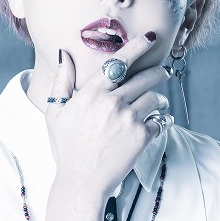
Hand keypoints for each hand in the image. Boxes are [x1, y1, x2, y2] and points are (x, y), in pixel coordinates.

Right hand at [46, 33, 170, 200]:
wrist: (81, 182)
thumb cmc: (66, 149)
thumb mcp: (55, 114)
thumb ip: (62, 82)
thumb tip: (65, 54)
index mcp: (91, 94)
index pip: (118, 62)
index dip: (136, 47)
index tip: (149, 38)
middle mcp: (112, 102)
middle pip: (144, 78)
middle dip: (158, 73)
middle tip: (164, 73)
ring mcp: (128, 119)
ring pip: (155, 98)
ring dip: (160, 99)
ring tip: (159, 103)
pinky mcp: (141, 137)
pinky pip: (160, 122)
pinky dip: (163, 122)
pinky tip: (161, 123)